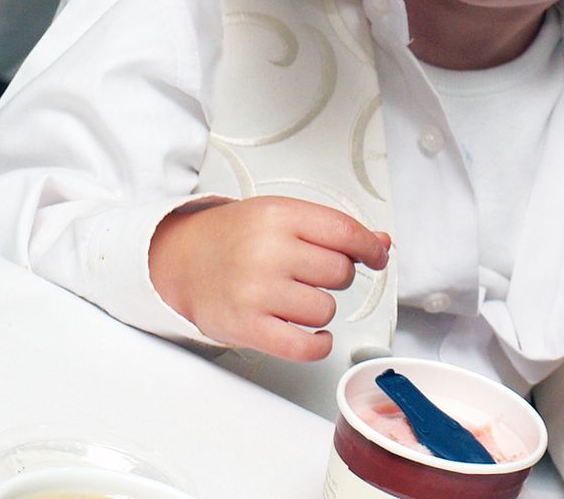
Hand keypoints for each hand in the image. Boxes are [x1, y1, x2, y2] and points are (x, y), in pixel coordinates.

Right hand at [149, 196, 391, 361]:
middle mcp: (268, 251)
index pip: (346, 232)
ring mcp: (256, 291)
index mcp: (280, 216)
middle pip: (340, 273)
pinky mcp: (246, 327)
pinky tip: (314, 335)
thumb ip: (332, 229)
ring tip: (296, 298)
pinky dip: (318, 345)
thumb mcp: (282, 216)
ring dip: (320, 309)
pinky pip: (303, 346)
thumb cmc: (236, 237)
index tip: (376, 256)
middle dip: (336, 276)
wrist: (183, 259)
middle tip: (312, 274)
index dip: (369, 248)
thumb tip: (381, 244)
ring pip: (325, 309)